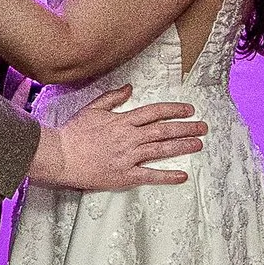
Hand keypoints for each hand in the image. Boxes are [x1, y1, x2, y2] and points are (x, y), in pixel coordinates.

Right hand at [29, 87, 207, 190]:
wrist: (61, 156)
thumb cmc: (73, 133)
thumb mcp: (92, 109)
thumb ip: (113, 98)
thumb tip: (129, 88)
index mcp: (123, 121)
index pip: (155, 112)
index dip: (174, 110)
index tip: (189, 111)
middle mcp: (130, 137)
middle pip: (164, 131)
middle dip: (186, 128)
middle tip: (203, 128)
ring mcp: (129, 157)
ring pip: (161, 150)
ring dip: (182, 146)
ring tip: (198, 144)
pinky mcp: (124, 175)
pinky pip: (150, 175)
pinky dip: (167, 176)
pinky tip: (182, 175)